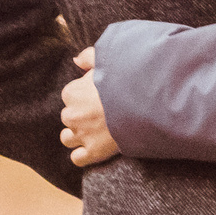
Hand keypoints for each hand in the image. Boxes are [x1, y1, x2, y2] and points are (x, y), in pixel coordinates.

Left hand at [60, 46, 119, 167]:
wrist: (148, 103)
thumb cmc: (129, 80)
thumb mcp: (110, 61)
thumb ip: (89, 57)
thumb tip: (76, 60)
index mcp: (72, 92)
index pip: (70, 95)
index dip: (84, 95)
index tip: (99, 95)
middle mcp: (72, 115)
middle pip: (68, 116)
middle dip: (81, 115)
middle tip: (101, 112)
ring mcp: (83, 135)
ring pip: (67, 138)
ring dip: (77, 135)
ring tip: (94, 130)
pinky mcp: (94, 152)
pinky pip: (77, 158)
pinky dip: (83, 154)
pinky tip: (94, 147)